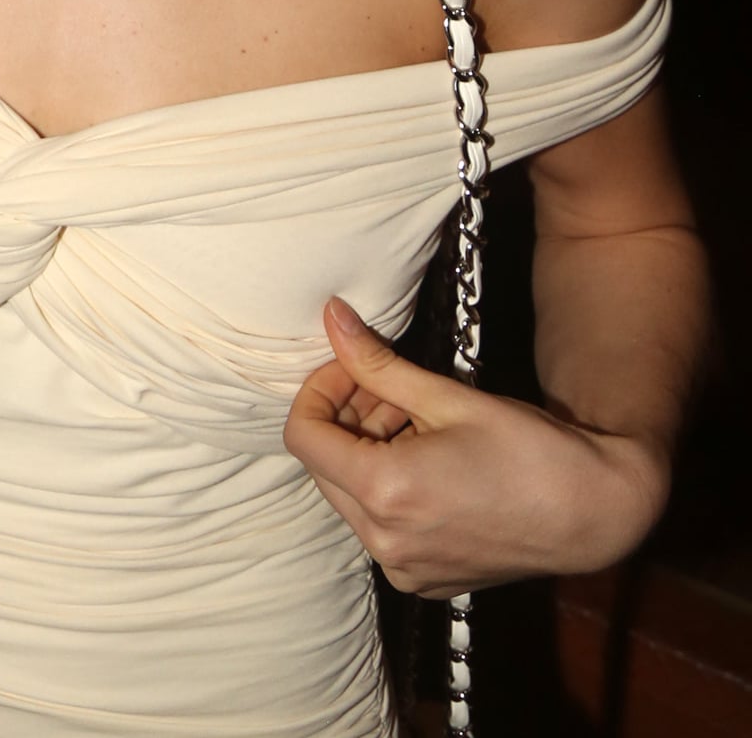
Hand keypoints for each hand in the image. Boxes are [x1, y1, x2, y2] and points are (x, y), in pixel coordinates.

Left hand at [282, 298, 668, 594]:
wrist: (595, 512)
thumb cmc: (529, 449)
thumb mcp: (446, 397)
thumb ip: (377, 363)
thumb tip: (332, 316)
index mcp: (385, 493)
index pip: (302, 435)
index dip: (320, 390)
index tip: (355, 368)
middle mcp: (384, 542)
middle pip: (323, 466)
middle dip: (346, 417)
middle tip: (392, 390)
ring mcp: (404, 569)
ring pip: (349, 495)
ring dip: (367, 450)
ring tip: (417, 421)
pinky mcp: (424, 582)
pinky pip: (379, 527)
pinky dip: (388, 488)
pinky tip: (431, 461)